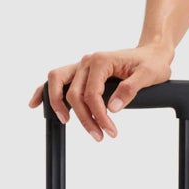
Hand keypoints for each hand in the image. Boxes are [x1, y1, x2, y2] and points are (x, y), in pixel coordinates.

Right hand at [30, 40, 174, 139]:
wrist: (152, 53)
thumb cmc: (151, 63)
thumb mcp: (149, 75)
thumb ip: (130, 89)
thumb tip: (113, 107)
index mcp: (101, 61)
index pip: (92, 94)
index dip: (98, 116)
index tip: (110, 132)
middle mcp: (87, 61)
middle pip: (73, 93)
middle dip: (84, 118)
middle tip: (99, 136)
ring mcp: (81, 66)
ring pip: (58, 82)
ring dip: (58, 104)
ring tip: (65, 121)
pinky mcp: (81, 72)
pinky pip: (57, 79)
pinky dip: (44, 90)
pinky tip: (36, 103)